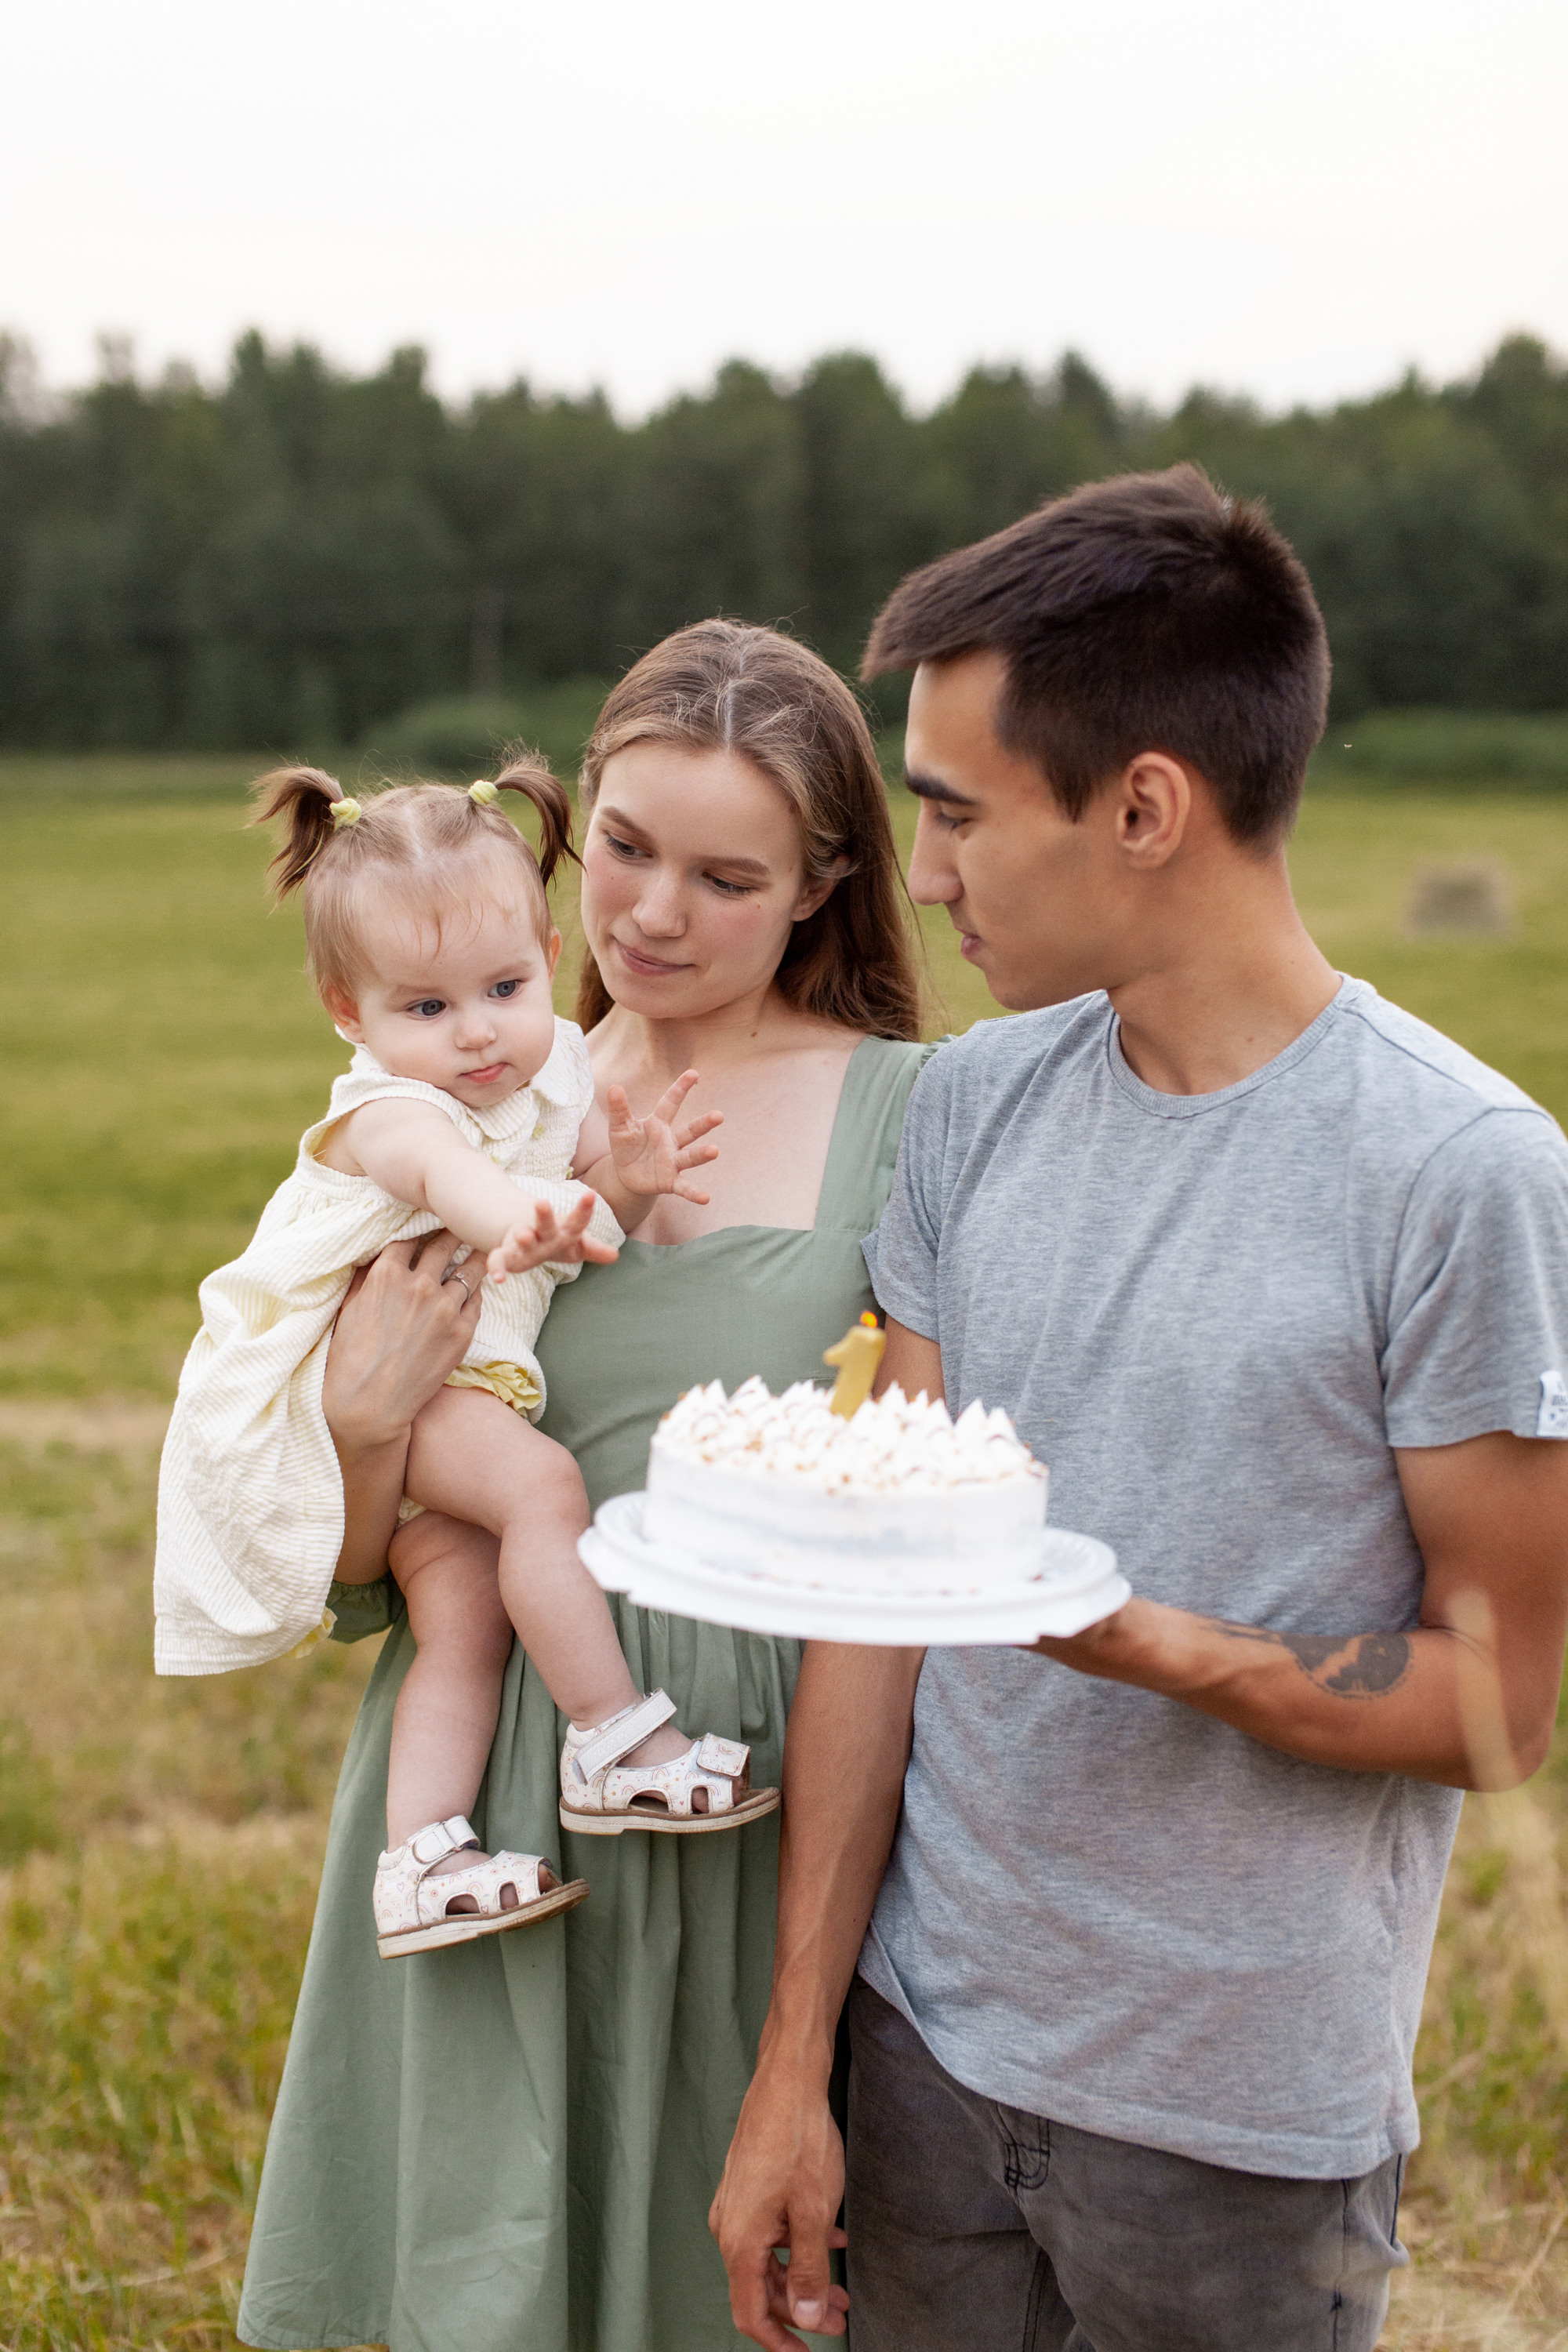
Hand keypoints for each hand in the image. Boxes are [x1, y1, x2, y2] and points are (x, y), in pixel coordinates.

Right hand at [323, 1230, 483, 1452]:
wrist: (370, 1405)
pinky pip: (476, 1300)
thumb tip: (376, 1255)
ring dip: (474, 1255)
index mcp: (386, 1275)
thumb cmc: (351, 1358)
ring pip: (468, 1269)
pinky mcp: (462, 1332)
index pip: (408, 1237)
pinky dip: (477, 1289)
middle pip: (443, 1245)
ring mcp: (444, 1309)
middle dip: (452, 1231)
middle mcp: (418, 1286)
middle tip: (462, 1223)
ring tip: (482, 1245)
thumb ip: (366, 1277)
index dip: (418, 1229)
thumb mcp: (349, 1309)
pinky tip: (479, 1283)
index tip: (427, 1222)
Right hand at [486, 1189, 619, 1280]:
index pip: (576, 1220)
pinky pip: (498, 1260)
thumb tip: (615, 1255)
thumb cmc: (554, 1238)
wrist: (520, 1231)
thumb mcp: (574, 1244)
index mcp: (562, 1229)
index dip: (584, 1210)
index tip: (591, 1194)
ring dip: (523, 1236)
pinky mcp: (506, 1254)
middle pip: (546, 1224)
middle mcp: (542, 1232)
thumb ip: (592, 1249)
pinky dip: (496, 1267)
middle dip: (545, 1215)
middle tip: (541, 1203)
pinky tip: (498, 1279)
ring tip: (523, 1235)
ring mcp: (522, 1241)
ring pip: (522, 1237)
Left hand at [606, 1070, 721, 1203]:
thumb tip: (614, 1087)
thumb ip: (618, 1109)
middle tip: (718, 1116)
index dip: (681, 1088)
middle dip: (704, 1124)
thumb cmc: (625, 1146)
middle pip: (690, 1131)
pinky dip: (694, 1193)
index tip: (694, 1073)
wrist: (625, 1175)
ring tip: (714, 1150)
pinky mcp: (669, 1181)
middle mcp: (671, 1141)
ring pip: (690, 1156)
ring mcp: (672, 1161)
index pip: (671, 1103)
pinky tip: (705, 1198)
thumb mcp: (619, 1127)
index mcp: (658, 1124)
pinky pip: (684, 1187)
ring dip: (702, 1154)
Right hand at [710, 2055, 849, 2348]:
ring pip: (767, 2258)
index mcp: (739, 2241)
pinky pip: (769, 2230)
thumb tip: (802, 2317)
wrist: (787, 2080)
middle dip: (800, 2308)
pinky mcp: (747, 2185)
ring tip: (840, 2285)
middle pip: (761, 2287)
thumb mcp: (814, 2213)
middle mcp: (729, 2226)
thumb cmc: (799, 2140)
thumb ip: (808, 2271)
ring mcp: (736, 2204)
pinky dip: (798, 2243)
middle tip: (839, 2316)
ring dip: (803, 2275)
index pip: (750, 2314)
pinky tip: (831, 2237)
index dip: (779, 2341)